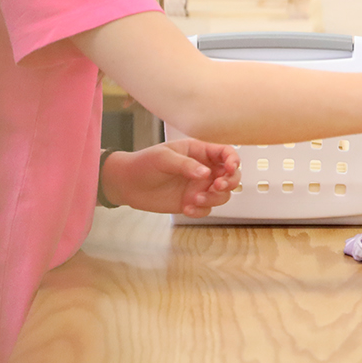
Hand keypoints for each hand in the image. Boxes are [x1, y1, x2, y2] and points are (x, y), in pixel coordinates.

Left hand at [101, 139, 240, 218]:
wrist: (128, 184)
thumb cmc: (145, 163)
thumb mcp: (164, 158)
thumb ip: (186, 164)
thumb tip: (206, 174)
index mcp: (200, 152)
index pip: (226, 153)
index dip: (233, 160)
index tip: (230, 168)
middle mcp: (204, 170)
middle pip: (231, 176)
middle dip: (229, 182)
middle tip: (216, 186)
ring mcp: (199, 187)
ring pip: (222, 195)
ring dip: (214, 198)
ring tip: (195, 199)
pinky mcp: (192, 202)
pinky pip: (207, 209)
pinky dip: (200, 210)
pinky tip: (186, 208)